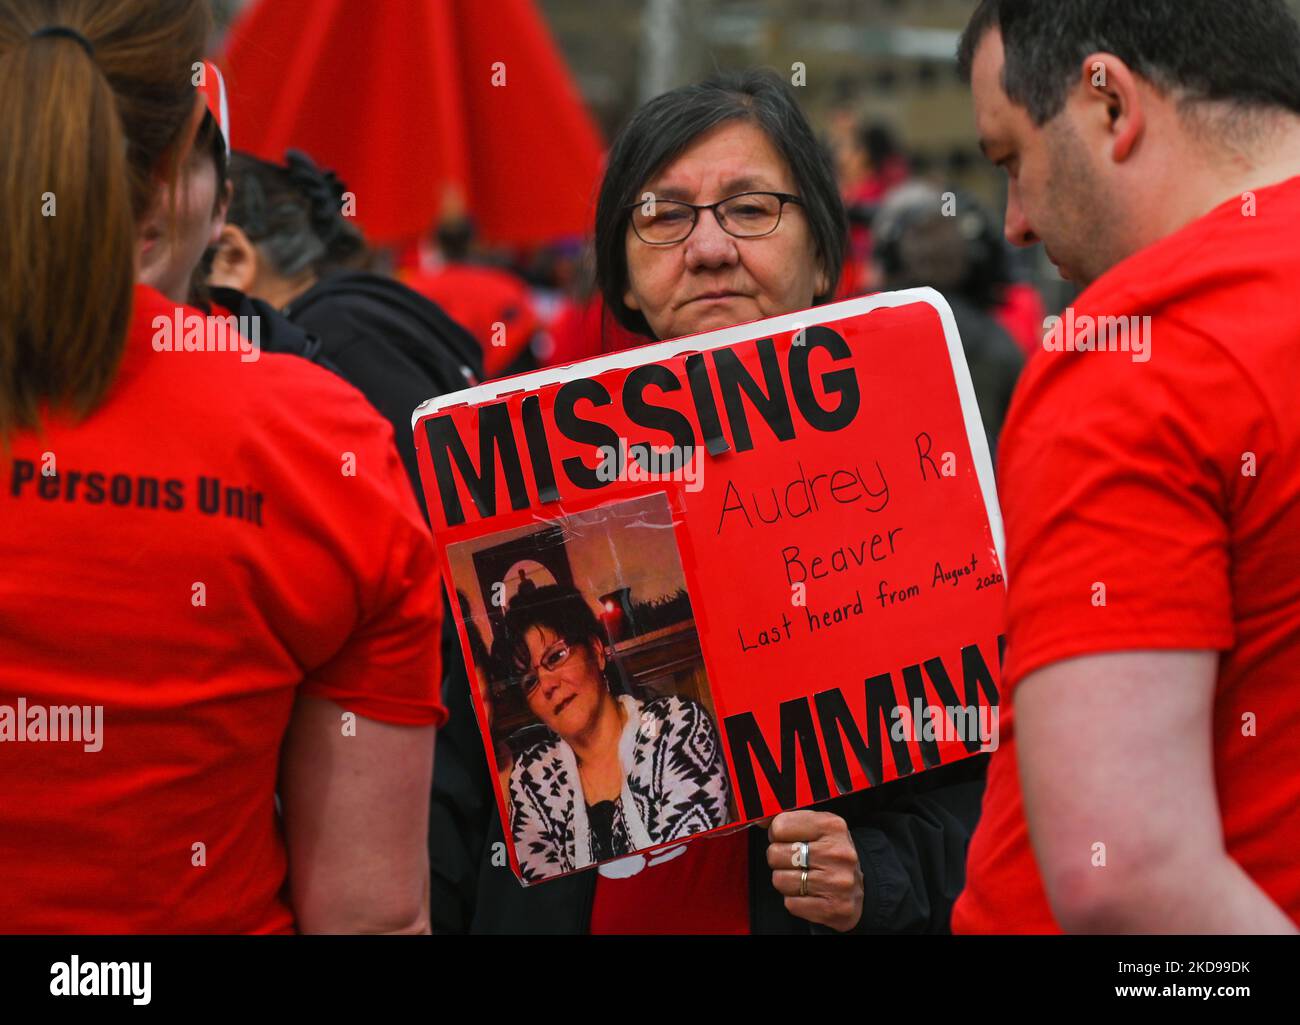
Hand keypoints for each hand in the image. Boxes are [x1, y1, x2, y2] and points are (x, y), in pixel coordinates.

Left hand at [766, 811, 862, 931]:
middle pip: (775, 854)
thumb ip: (786, 819)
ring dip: (786, 881)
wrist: (860, 890)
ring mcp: (837, 882)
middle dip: (779, 859)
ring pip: (780, 880)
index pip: (780, 826)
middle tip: (794, 861)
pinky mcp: (833, 908)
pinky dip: (795, 900)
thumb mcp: (816, 827)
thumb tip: (760, 818)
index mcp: (832, 826)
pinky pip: (791, 903)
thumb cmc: (831, 854)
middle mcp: (837, 853)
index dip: (777, 834)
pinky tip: (809, 894)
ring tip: (802, 877)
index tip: (786, 839)